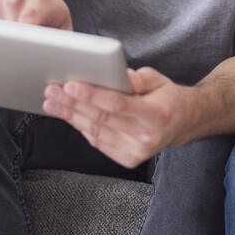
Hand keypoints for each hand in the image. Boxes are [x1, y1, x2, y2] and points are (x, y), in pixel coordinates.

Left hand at [43, 66, 188, 167]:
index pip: (118, 104)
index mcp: (156, 114)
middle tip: (52, 90)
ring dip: (70, 116)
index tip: (70, 85)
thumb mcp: (159, 80)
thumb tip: (120, 75)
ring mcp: (136, 151)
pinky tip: (68, 114)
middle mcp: (146, 137)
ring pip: (95, 131)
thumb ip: (139, 78)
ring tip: (52, 102)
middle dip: (72, 104)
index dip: (92, 95)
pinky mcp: (128, 159)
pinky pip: (98, 141)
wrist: (182, 124)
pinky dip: (81, 127)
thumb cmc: (166, 98)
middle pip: (102, 119)